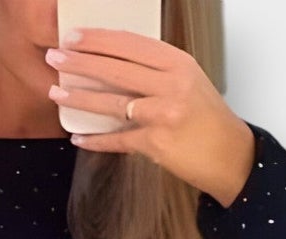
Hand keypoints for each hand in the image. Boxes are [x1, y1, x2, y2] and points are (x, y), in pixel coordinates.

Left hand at [43, 28, 255, 204]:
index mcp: (178, 63)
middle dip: (80, 63)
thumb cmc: (207, 118)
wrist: (230, 155)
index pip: (130, 43)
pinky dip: (96, 140)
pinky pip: (118, 140)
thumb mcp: (188, 80)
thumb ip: (156, 69)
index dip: (98, 39)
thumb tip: (114, 60)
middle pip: (116, 69)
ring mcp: (163, 115)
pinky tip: (78, 137)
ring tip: (57, 93)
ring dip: (80, 99)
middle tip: (56, 57)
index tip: (75, 36)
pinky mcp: (156, 144)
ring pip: (112, 103)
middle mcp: (171, 85)